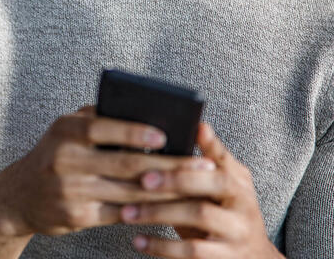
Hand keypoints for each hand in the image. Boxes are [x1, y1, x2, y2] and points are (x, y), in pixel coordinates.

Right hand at [0, 107, 215, 237]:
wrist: (19, 196)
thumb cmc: (54, 154)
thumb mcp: (66, 129)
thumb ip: (97, 118)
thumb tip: (144, 112)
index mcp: (64, 131)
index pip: (102, 128)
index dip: (134, 132)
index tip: (165, 136)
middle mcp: (64, 160)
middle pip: (124, 163)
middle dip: (168, 165)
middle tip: (200, 165)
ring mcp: (69, 191)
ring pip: (128, 192)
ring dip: (166, 191)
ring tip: (194, 188)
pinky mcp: (76, 217)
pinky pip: (119, 214)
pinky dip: (146, 210)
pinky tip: (169, 207)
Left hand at [119, 123, 283, 257]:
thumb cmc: (223, 212)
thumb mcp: (221, 185)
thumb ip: (205, 161)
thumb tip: (190, 126)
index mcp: (238, 180)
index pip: (223, 157)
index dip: (210, 143)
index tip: (194, 128)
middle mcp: (244, 203)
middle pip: (212, 183)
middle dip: (175, 178)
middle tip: (142, 179)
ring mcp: (238, 232)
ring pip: (199, 215)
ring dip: (159, 212)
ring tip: (127, 213)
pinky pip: (192, 251)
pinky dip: (162, 246)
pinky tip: (138, 241)